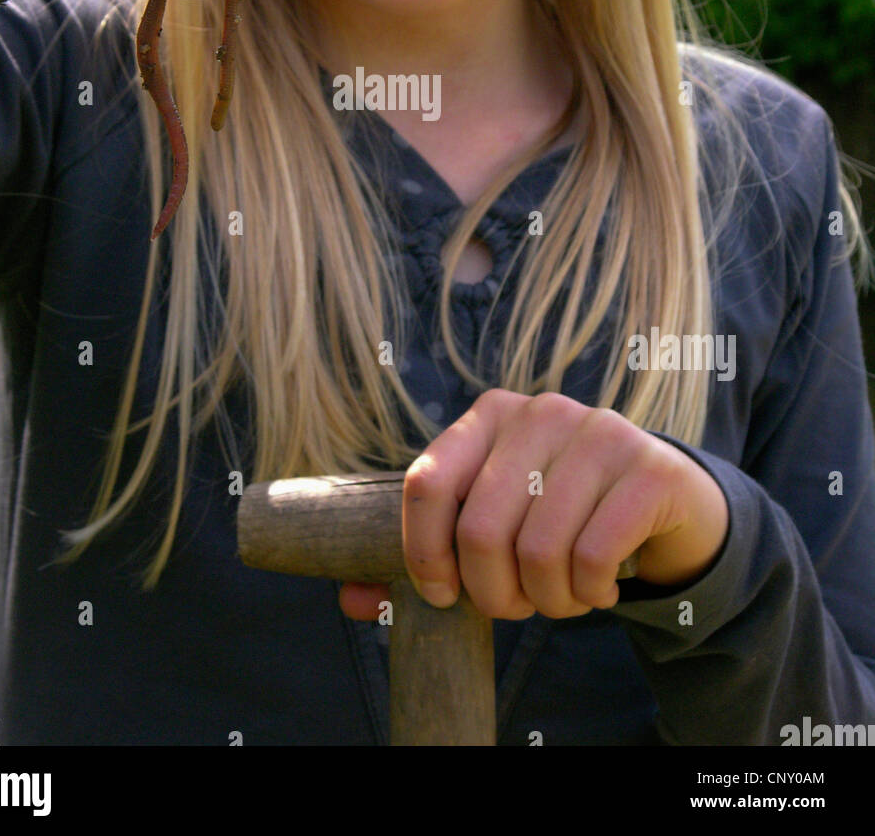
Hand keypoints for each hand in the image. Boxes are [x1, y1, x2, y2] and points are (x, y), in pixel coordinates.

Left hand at [339, 388, 728, 620]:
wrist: (667, 501)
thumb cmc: (562, 514)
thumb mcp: (495, 520)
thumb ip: (428, 554)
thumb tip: (350, 601)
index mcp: (489, 415)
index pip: (426, 483)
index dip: (422, 554)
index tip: (441, 596)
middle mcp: (540, 411)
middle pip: (480, 529)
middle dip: (494, 595)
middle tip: (517, 606)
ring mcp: (599, 431)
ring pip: (539, 550)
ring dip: (548, 602)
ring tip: (561, 598)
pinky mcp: (648, 466)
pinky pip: (593, 556)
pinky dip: (589, 594)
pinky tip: (598, 588)